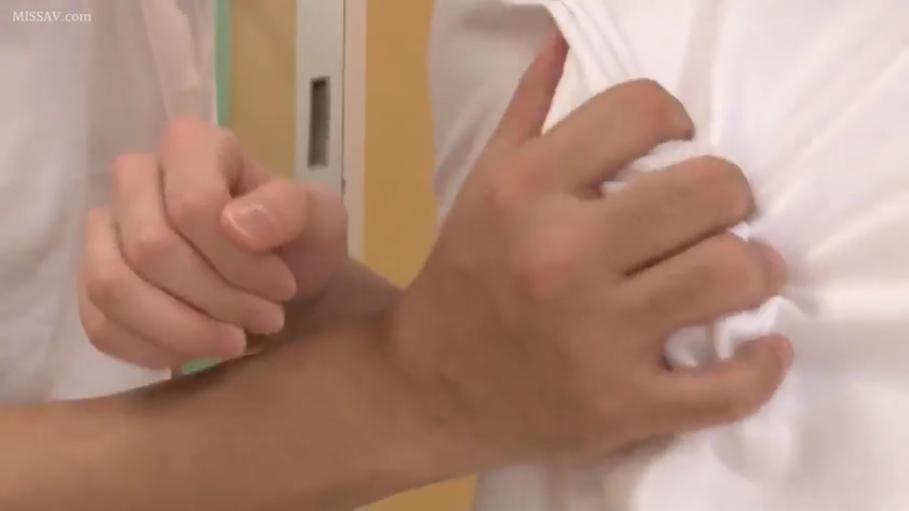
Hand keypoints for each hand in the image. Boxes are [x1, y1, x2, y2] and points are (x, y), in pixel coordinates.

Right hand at [78, 120, 347, 368]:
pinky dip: (154, 349)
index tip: (283, 287)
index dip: (238, 260)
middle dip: (217, 298)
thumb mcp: (320, 219)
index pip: (191, 205)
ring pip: (113, 287)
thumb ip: (290, 209)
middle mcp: (135, 177)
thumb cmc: (299, 241)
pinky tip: (199, 351)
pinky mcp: (92, 283)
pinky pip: (100, 325)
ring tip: (236, 341)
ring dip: (183, 329)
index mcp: (190, 145)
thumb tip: (236, 224)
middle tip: (268, 319)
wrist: (284, 282)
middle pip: (150, 248)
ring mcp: (106, 230)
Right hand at [390, 35, 791, 467]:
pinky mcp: (621, 407)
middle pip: (708, 190)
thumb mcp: (482, 187)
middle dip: (731, 194)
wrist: (425, 388)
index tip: (676, 143)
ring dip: (758, 267)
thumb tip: (564, 39)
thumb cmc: (463, 280)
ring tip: (745, 270)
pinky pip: (727, 389)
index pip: (641, 110)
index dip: (674, 117)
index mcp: (525, 190)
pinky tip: (761, 345)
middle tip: (718, 213)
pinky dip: (760, 368)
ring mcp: (595, 337)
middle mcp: (561, 256)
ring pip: (730, 274)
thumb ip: (527, 110)